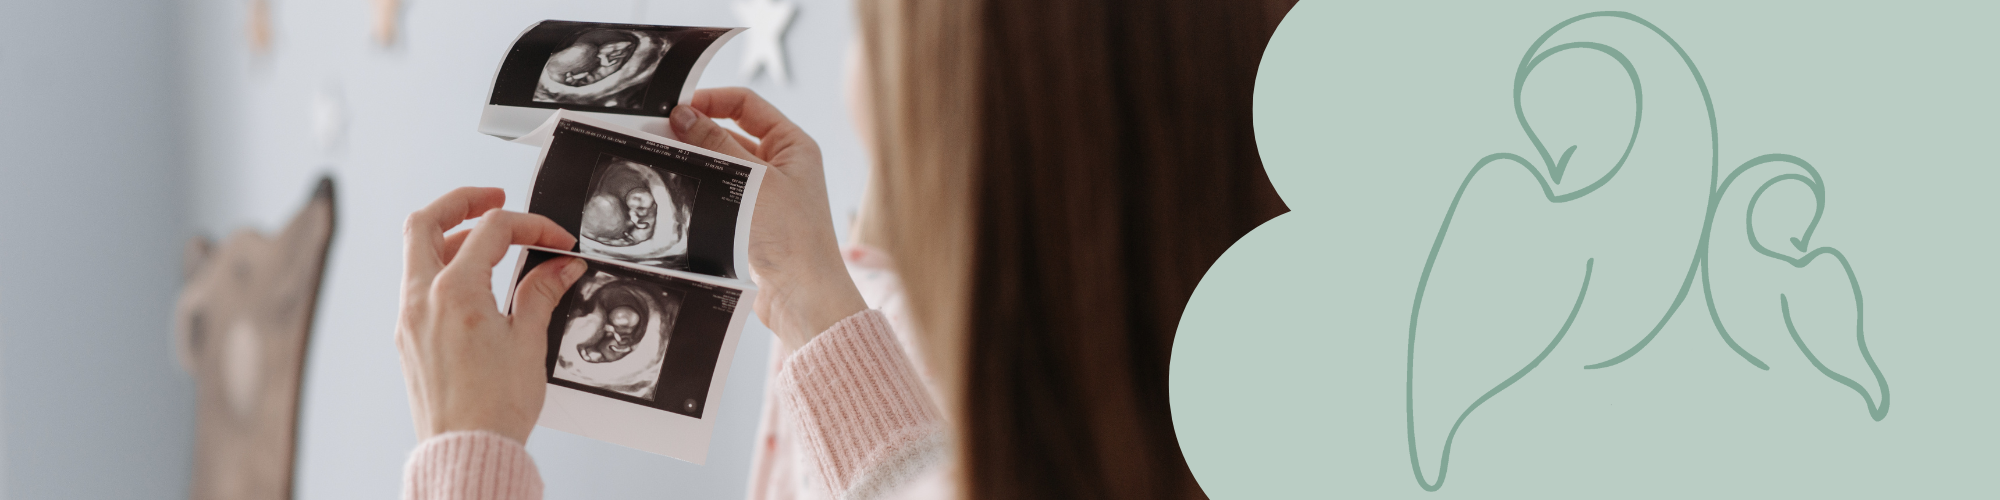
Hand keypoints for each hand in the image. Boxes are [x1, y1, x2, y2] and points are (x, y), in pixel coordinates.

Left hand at [398, 187, 585, 443]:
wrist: (467, 450)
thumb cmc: (494, 408)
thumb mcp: (528, 342)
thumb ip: (540, 293)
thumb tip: (558, 267)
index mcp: (455, 293)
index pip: (492, 230)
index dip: (531, 226)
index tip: (556, 240)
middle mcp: (422, 300)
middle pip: (426, 222)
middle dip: (461, 202)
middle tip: (494, 199)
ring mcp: (409, 318)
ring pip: (416, 253)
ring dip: (451, 237)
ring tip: (487, 244)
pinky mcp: (408, 338)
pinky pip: (417, 285)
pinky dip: (442, 270)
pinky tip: (473, 283)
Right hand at [671, 88, 865, 349]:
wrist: (803, 296)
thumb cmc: (791, 236)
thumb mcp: (750, 181)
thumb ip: (716, 145)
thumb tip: (684, 114)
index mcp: (793, 145)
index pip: (747, 104)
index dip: (711, 100)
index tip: (676, 107)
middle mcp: (782, 165)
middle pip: (731, 133)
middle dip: (696, 131)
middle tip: (658, 133)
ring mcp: (767, 193)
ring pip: (722, 165)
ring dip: (695, 161)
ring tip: (661, 159)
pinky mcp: (752, 220)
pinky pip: (721, 193)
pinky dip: (700, 188)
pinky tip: (676, 188)